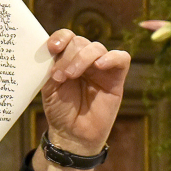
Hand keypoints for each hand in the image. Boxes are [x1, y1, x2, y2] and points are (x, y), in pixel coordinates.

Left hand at [33, 30, 130, 170]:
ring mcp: (101, 68)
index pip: (67, 37)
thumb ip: (52, 68)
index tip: (52, 47)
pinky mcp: (116, 78)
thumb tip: (54, 51)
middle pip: (80, 42)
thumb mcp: (49, 87)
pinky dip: (111, 57)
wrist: (72, 133)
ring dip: (82, 58)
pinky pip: (121, 58)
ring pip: (96, 48)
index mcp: (66, 59)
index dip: (60, 37)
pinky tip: (99, 65)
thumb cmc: (60, 110)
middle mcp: (84, 60)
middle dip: (68, 56)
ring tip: (70, 76)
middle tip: (59, 76)